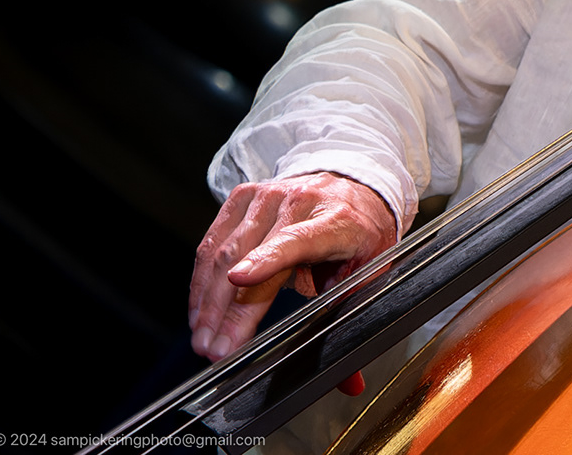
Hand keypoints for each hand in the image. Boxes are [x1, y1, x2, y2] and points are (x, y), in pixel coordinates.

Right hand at [189, 172, 397, 360]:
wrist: (354, 188)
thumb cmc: (361, 235)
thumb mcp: (370, 274)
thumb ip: (354, 323)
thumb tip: (351, 384)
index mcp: (337, 221)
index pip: (298, 240)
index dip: (268, 259)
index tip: (240, 278)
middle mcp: (301, 202)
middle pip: (251, 256)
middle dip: (229, 310)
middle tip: (215, 350)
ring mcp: (269, 195)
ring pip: (224, 251)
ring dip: (208, 300)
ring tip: (202, 338)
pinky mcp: (244, 196)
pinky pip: (213, 241)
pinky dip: (202, 279)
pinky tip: (200, 309)